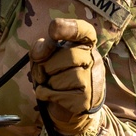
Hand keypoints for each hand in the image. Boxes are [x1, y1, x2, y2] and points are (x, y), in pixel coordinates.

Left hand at [30, 18, 105, 135]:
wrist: (69, 108)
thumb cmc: (57, 75)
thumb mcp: (46, 57)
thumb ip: (41, 48)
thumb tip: (42, 49)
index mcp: (85, 44)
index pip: (84, 30)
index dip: (69, 27)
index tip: (53, 27)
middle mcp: (94, 60)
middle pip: (67, 55)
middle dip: (47, 65)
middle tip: (46, 73)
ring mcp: (92, 80)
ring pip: (60, 77)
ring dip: (47, 82)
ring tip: (52, 84)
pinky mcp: (85, 99)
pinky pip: (56, 94)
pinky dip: (45, 94)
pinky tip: (50, 95)